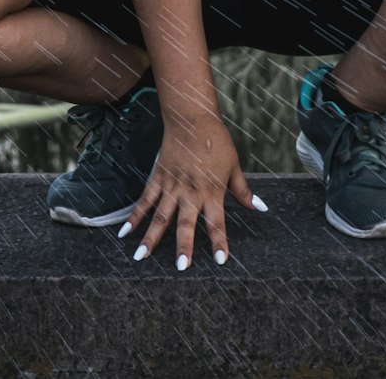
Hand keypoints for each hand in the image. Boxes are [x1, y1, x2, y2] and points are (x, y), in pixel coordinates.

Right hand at [119, 111, 260, 269]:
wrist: (192, 118)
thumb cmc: (216, 141)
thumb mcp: (234, 165)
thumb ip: (243, 191)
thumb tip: (260, 208)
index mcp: (212, 190)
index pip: (217, 221)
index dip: (219, 242)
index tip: (220, 261)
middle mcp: (191, 191)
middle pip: (186, 223)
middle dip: (183, 246)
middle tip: (180, 267)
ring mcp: (172, 184)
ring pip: (160, 215)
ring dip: (151, 237)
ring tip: (140, 258)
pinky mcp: (159, 177)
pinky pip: (145, 199)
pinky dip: (135, 215)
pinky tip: (125, 232)